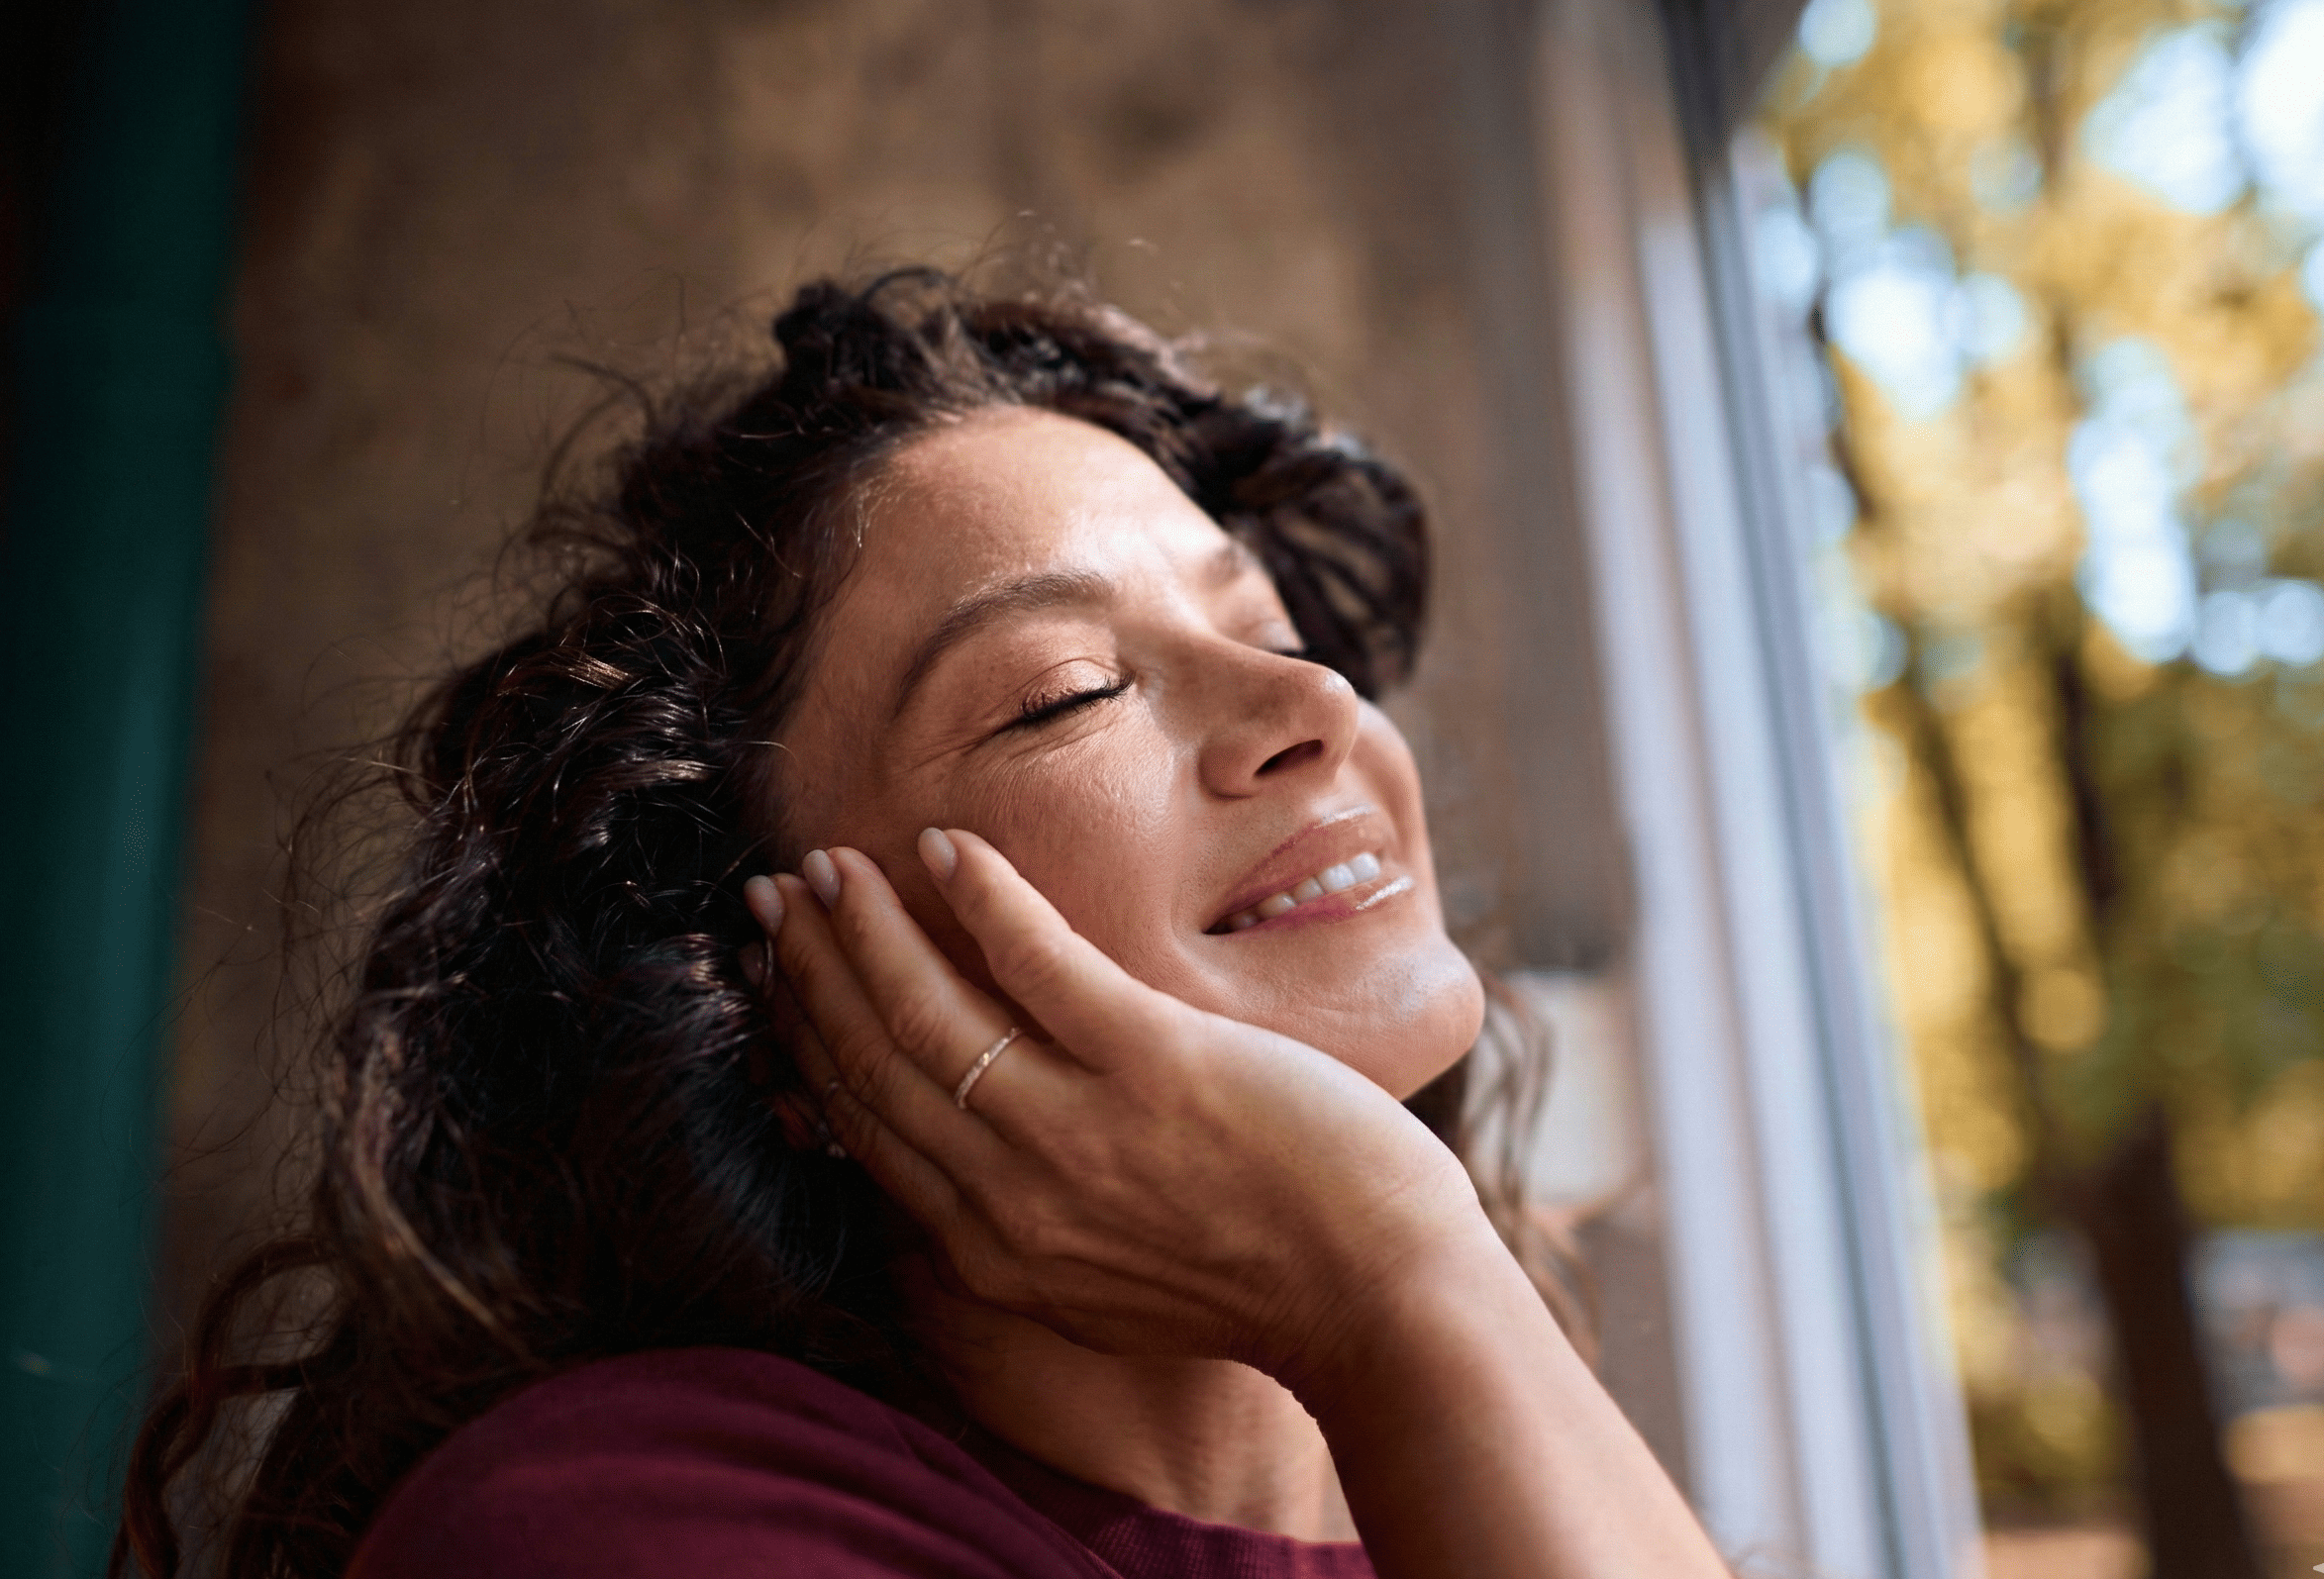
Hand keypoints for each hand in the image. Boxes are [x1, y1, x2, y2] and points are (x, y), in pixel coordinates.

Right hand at [742, 828, 1486, 1392]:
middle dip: (811, 970)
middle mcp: (1012, 1199)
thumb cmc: (1265, 1280)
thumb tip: (966, 1162)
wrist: (1385, 1304)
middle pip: (874, 1062)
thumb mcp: (1103, 1282)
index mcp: (992, 1252)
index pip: (865, 1125)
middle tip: (775, 897)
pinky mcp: (1156, 1068)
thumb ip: (1025, 1223)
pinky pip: (1039, 966)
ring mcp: (1079, 1132)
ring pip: (928, 1013)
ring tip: (833, 865)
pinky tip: (942, 848)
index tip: (779, 973)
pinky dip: (982, 899)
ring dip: (867, 928)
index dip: (808, 1039)